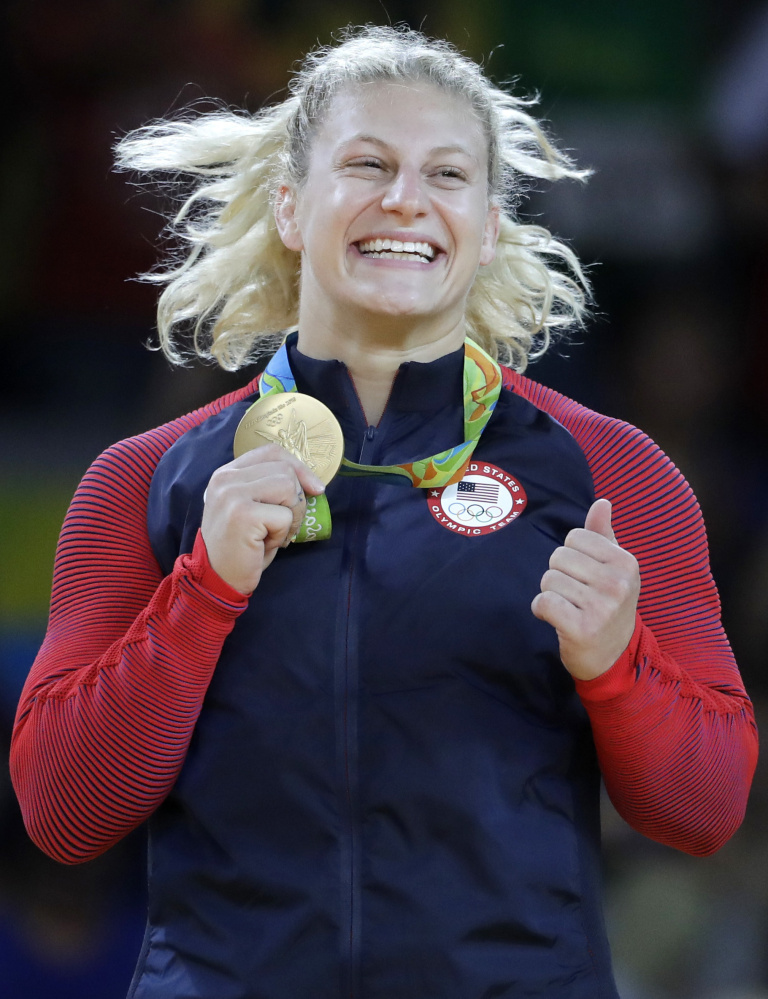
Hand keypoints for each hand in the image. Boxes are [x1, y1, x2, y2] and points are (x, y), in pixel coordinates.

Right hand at [201, 444, 325, 593]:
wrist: (218, 579)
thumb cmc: (241, 546)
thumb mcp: (254, 508)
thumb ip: (270, 487)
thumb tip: (314, 482)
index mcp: (227, 473)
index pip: (272, 452)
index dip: (299, 467)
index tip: (314, 488)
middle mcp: (225, 479)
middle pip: (285, 469)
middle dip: (297, 499)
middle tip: (284, 524)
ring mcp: (231, 494)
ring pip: (288, 487)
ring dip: (292, 515)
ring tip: (275, 533)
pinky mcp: (242, 514)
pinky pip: (284, 515)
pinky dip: (283, 533)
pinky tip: (266, 544)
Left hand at [531, 498, 639, 680]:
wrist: (613, 656)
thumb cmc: (607, 605)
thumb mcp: (613, 569)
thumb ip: (603, 535)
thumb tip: (602, 502)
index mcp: (626, 563)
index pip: (575, 537)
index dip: (571, 557)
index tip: (584, 577)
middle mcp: (618, 583)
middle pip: (559, 557)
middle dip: (558, 575)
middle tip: (575, 596)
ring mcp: (602, 607)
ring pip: (549, 579)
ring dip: (550, 594)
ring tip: (569, 608)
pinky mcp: (582, 628)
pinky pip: (544, 602)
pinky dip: (541, 610)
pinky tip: (556, 619)